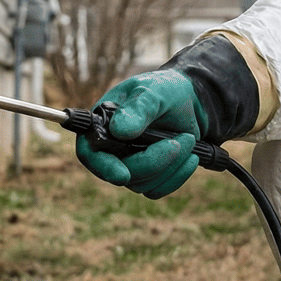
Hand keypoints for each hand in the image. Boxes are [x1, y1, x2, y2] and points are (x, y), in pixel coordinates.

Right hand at [74, 70, 206, 197]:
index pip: (90, 153)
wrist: (188, 102)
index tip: (123, 175)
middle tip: (181, 140)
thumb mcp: (153, 92)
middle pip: (123, 172)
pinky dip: (178, 175)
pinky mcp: (147, 178)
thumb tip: (120, 131)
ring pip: (143, 184)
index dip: (103, 167)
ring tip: (188, 138)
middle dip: (155, 160)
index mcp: (101, 125)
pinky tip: (191, 156)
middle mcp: (110, 150)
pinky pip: (157, 189)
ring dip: (172, 164)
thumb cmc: (163, 91)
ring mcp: (128, 166)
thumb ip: (138, 109)